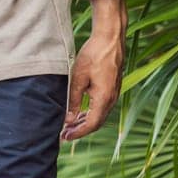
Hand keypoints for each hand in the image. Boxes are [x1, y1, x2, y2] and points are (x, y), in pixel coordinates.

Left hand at [62, 25, 124, 140]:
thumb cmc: (93, 56)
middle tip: (64, 135)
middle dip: (80, 130)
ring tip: (70, 126)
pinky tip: (80, 112)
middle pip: (96, 123)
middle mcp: (111, 99)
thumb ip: (73, 100)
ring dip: (85, 122)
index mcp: (104, 98)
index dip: (78, 133)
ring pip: (100, 115)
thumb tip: (69, 119)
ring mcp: (113, 94)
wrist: (110, 40)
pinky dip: (91, 113)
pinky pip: (102, 107)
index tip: (65, 137)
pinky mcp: (112, 88)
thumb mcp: (78, 77)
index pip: (91, 124)